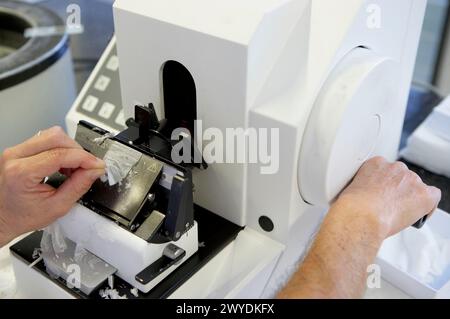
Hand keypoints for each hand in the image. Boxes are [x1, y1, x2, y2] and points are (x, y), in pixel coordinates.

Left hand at [0, 127, 104, 245]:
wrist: (1, 218)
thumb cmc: (21, 216)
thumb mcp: (57, 207)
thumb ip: (78, 186)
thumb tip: (95, 170)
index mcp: (21, 173)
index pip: (60, 154)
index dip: (85, 158)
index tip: (98, 165)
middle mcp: (15, 156)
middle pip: (56, 137)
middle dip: (78, 150)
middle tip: (86, 167)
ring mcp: (15, 151)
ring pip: (51, 135)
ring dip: (69, 149)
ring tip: (73, 168)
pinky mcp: (19, 149)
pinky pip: (45, 139)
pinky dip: (60, 150)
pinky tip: (63, 165)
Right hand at [336, 157, 440, 238]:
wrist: (360, 216)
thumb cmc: (351, 208)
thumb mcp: (349, 190)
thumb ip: (362, 188)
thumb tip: (363, 199)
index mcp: (375, 164)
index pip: (387, 170)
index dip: (385, 185)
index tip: (381, 195)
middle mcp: (395, 168)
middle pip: (403, 178)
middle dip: (398, 191)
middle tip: (389, 206)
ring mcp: (411, 180)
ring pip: (417, 188)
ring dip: (410, 199)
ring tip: (398, 214)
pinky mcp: (423, 194)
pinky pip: (433, 196)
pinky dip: (427, 207)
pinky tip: (416, 214)